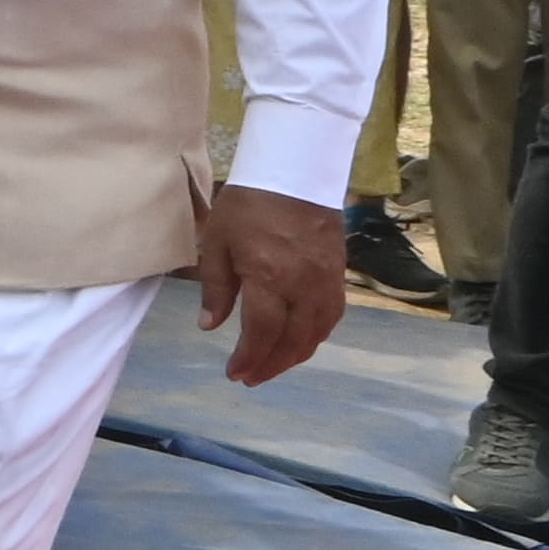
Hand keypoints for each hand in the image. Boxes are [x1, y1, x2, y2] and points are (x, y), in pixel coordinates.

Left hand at [199, 183, 344, 387]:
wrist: (294, 172)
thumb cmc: (247, 205)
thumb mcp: (218, 243)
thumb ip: (216, 289)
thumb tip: (210, 326)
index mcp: (269, 278)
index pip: (262, 333)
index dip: (249, 359)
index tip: (234, 373)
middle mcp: (303, 286)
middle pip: (293, 341)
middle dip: (271, 365)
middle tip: (250, 378)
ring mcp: (326, 281)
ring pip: (317, 333)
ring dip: (295, 355)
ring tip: (272, 364)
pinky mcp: (339, 274)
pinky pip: (332, 316)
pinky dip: (316, 335)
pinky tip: (300, 339)